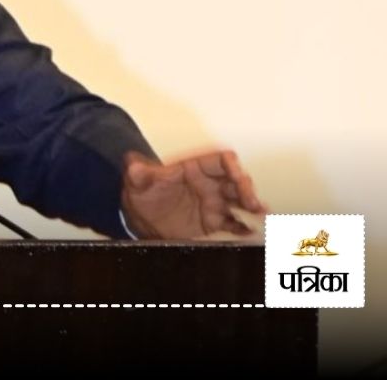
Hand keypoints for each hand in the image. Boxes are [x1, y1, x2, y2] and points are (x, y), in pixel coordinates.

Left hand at [121, 150, 266, 239]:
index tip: (238, 176)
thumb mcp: (137, 180)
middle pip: (236, 181)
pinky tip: (248, 232)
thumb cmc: (141, 192)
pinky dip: (243, 228)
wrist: (139, 217)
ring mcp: (213, 203)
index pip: (220, 160)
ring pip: (240, 201)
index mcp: (194, 168)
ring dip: (252, 206)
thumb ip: (138, 172)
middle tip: (252, 202)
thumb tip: (133, 165)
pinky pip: (233, 224)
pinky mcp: (213, 222)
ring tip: (260, 214)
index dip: (232, 166)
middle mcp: (208, 184)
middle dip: (247, 189)